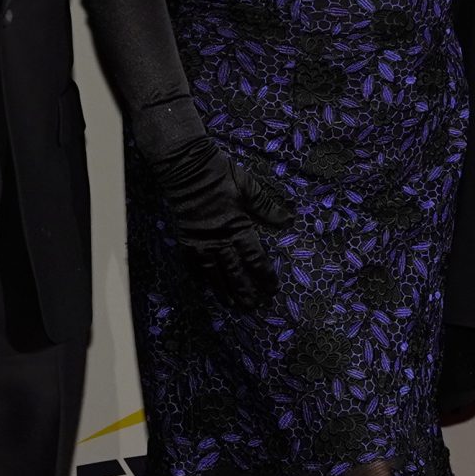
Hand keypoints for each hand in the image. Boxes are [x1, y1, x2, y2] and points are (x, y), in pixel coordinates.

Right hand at [146, 135, 292, 307]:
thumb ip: (266, 207)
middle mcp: (219, 239)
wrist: (186, 168)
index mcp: (237, 226)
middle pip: (235, 271)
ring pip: (214, 273)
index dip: (264, 275)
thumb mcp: (248, 186)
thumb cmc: (220, 175)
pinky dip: (201, 278)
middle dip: (245, 290)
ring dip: (224, 290)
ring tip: (232, 305)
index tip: (272, 289)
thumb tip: (288, 221)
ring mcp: (201, 242)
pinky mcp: (187, 240)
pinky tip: (206, 288)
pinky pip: (194, 265)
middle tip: (254, 307)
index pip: (254, 258)